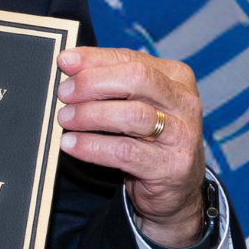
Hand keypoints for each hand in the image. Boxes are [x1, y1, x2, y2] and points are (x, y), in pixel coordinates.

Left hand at [55, 48, 205, 245]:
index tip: (64, 61)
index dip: (95, 59)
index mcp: (176, 78)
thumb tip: (69, 63)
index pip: (131, 59)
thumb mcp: (133, 105)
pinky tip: (72, 144)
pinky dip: (93, 146)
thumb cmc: (148, 140)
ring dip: (91, 115)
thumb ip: (109, 82)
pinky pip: (126, 152)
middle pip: (137, 79)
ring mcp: (182, 135)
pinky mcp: (172, 166)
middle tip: (64, 94)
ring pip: (133, 115)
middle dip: (93, 83)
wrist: (176, 189)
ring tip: (65, 119)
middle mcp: (184, 102)